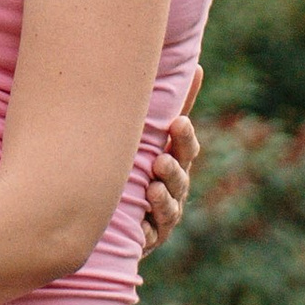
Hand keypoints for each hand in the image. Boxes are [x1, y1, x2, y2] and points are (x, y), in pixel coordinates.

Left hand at [142, 66, 201, 254]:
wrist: (106, 213)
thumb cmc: (133, 165)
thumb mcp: (148, 136)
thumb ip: (170, 106)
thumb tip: (198, 66)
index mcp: (174, 161)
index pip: (185, 148)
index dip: (183, 138)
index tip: (177, 124)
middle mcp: (172, 188)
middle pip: (180, 178)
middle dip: (174, 169)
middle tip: (162, 159)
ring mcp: (163, 215)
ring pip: (170, 207)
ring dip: (164, 197)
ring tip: (153, 187)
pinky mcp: (149, 238)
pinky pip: (152, 233)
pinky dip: (150, 226)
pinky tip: (144, 219)